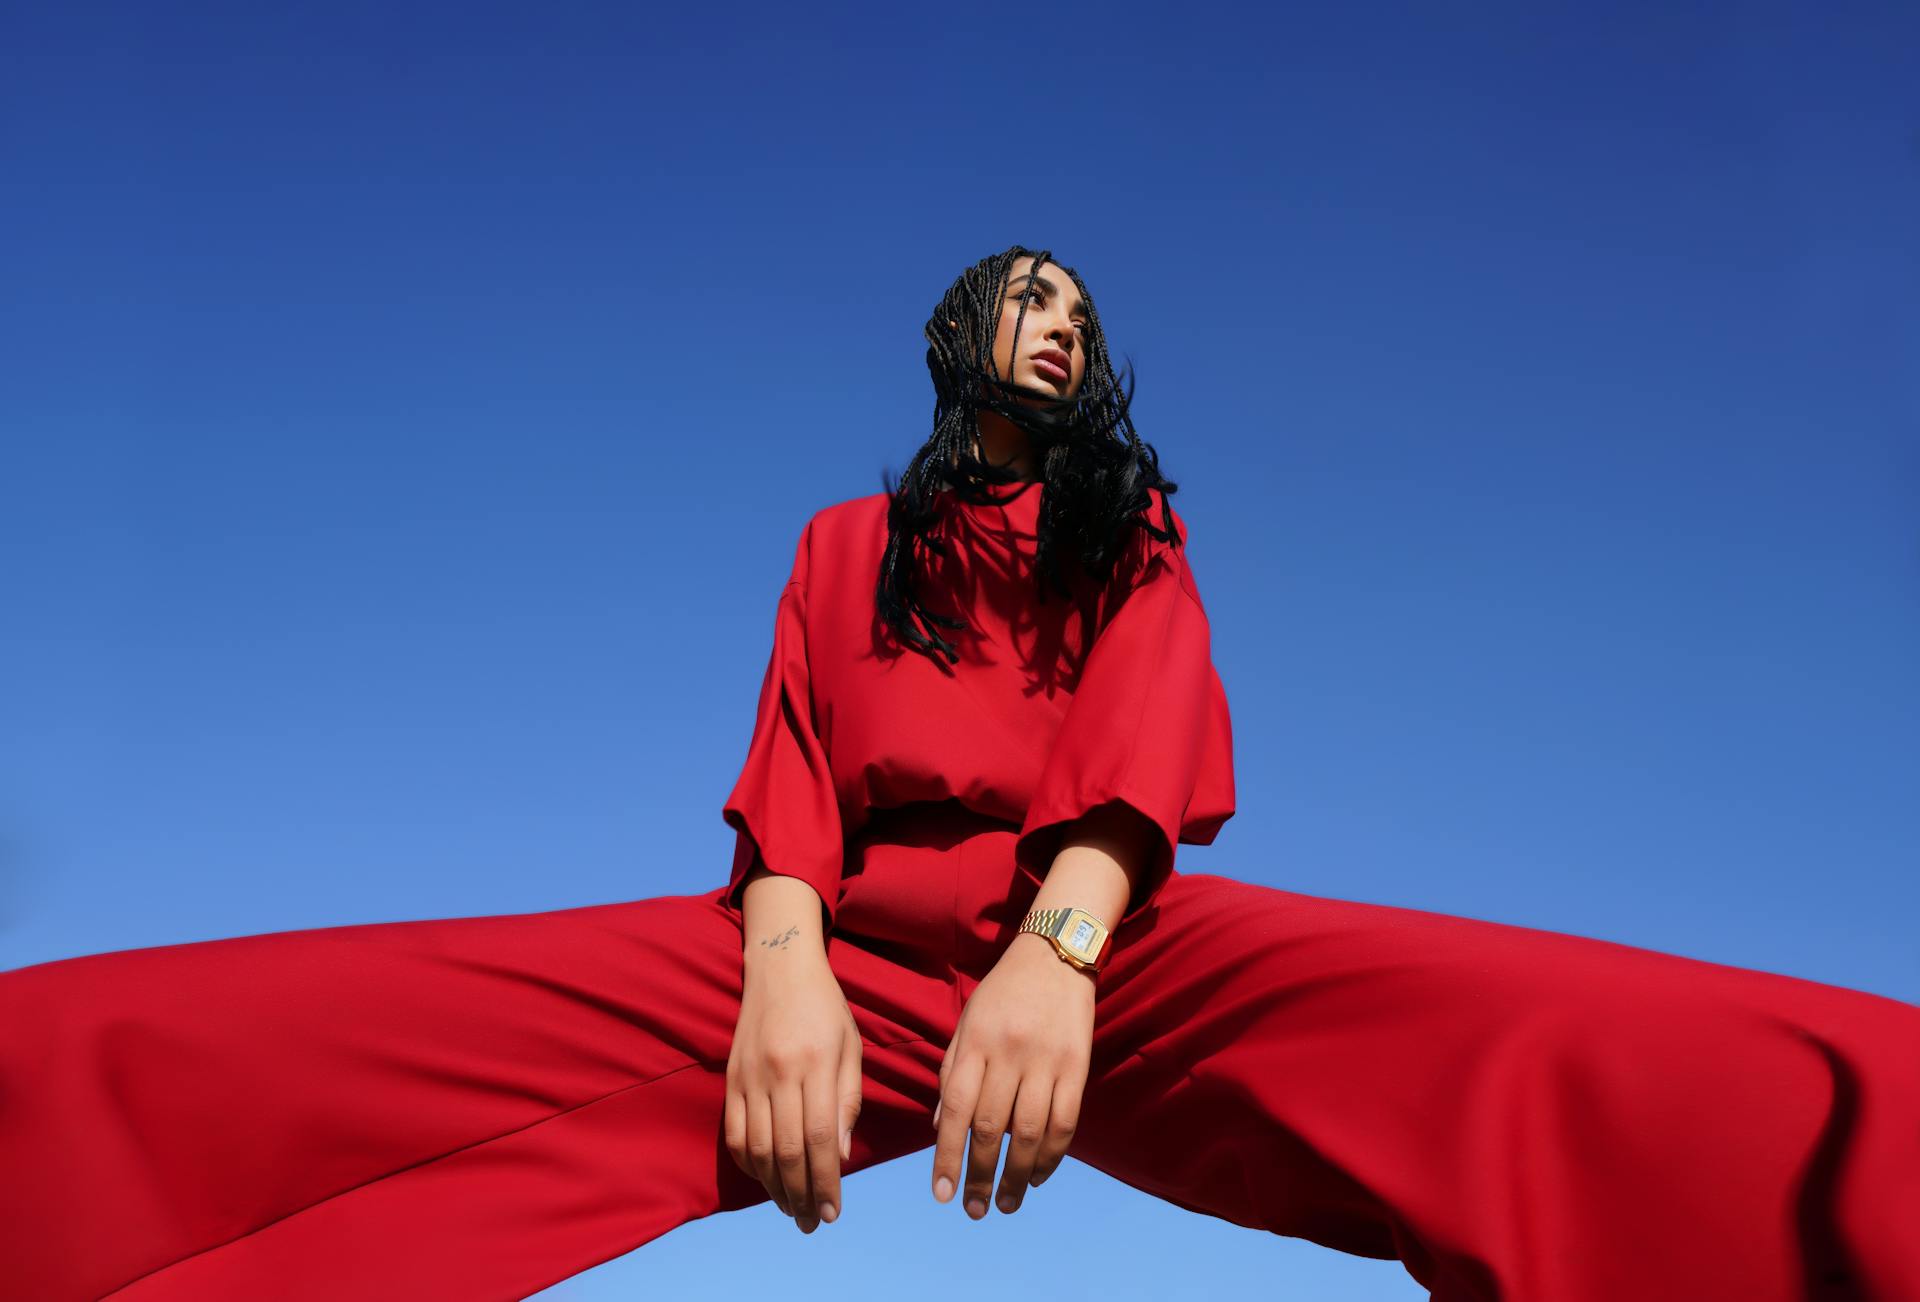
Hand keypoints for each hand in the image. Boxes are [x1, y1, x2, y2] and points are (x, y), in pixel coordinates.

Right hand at [724, 944, 861, 1232]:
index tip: (832, 1212)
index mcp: (816, 1064)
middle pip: (786, 1150)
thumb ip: (848, 1101)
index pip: (819, 1137)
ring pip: (756, 1148)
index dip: (825, 1180)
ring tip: (790, 1209)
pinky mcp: (731, 1079)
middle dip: (800, 1194)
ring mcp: (749, 1078)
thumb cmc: (826, 1008)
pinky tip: (764, 1180)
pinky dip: (748, 1164)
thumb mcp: (851, 1047)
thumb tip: (839, 1156)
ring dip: (773, 1187)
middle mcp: (779, 1073)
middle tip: (811, 1222)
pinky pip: (734, 1133)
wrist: (779, 969)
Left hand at [931, 931, 1094, 1217]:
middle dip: (980, 1175)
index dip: (946, 1155)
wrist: (1055, 955)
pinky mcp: (1077, 1065)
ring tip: (1007, 1204)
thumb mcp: (967, 1023)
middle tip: (974, 1210)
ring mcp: (1046, 1060)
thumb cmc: (1002, 994)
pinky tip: (1038, 1175)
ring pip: (1030, 1131)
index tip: (941, 1193)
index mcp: (975, 1043)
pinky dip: (1052, 1155)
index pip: (955, 1109)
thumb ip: (953, 1073)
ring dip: (1017, 1175)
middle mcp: (1009, 1053)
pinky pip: (1066, 1121)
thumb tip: (939, 1129)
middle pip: (992, 1127)